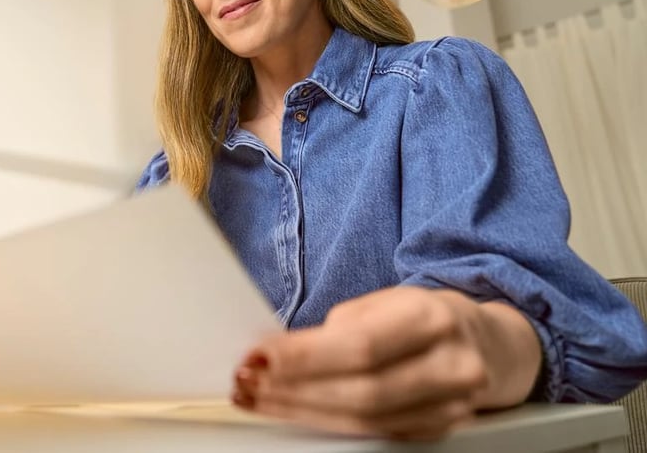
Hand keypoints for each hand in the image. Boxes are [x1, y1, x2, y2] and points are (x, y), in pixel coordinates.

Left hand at [231, 286, 540, 439]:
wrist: (488, 344)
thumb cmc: (427, 315)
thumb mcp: (389, 300)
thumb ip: (343, 325)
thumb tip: (285, 350)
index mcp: (431, 318)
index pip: (360, 345)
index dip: (305, 357)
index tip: (259, 356)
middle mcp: (449, 366)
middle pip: (360, 392)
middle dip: (294, 391)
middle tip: (249, 384)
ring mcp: (450, 408)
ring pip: (365, 422)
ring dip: (303, 413)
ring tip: (261, 400)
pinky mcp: (440, 433)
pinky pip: (376, 436)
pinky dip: (329, 426)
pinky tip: (298, 414)